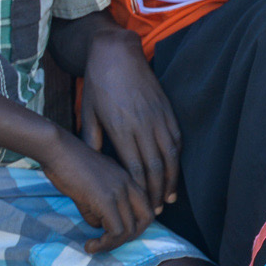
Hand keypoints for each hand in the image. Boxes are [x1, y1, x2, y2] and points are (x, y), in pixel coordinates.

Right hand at [38, 129, 153, 252]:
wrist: (57, 150)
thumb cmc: (68, 166)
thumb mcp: (90, 189)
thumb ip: (98, 209)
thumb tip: (100, 228)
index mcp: (128, 179)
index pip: (147, 207)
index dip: (136, 225)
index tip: (116, 234)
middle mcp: (129, 184)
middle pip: (147, 219)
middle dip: (130, 237)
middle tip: (109, 243)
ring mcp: (119, 191)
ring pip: (130, 229)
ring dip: (112, 245)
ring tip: (94, 247)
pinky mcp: (106, 199)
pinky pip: (115, 231)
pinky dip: (104, 244)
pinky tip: (89, 245)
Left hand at [78, 27, 181, 212]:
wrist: (116, 53)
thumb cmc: (98, 85)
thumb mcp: (87, 114)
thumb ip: (92, 141)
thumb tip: (94, 166)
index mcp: (122, 130)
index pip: (136, 169)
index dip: (141, 191)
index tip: (142, 207)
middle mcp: (144, 125)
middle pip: (156, 167)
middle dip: (157, 192)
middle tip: (156, 211)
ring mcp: (158, 116)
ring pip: (170, 155)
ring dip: (171, 179)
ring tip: (168, 197)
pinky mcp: (167, 109)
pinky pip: (176, 138)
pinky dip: (177, 158)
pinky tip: (174, 170)